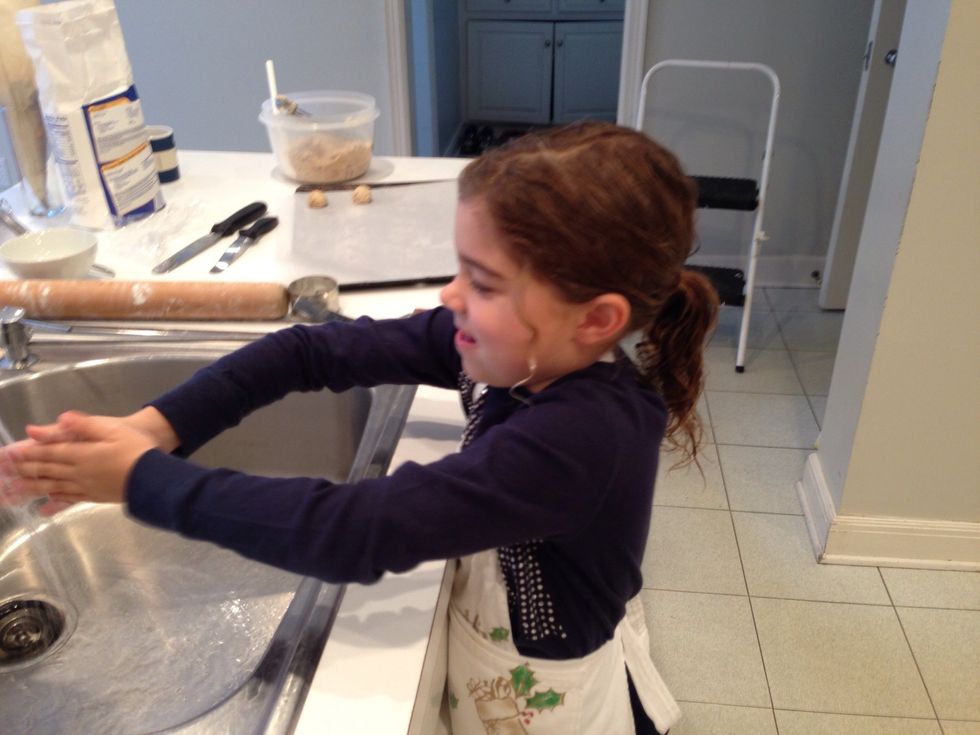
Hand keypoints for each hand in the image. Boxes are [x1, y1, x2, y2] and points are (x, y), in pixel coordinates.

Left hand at [0, 411, 159, 505]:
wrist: (155, 476)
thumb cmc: (136, 448)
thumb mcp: (111, 430)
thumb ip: (82, 426)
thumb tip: (56, 421)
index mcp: (81, 453)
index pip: (46, 452)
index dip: (24, 453)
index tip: (5, 455)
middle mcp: (77, 472)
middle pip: (44, 471)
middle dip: (20, 471)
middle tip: (0, 475)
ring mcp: (85, 487)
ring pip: (51, 487)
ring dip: (28, 490)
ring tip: (9, 494)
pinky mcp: (94, 496)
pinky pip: (69, 500)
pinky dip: (55, 504)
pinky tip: (44, 508)